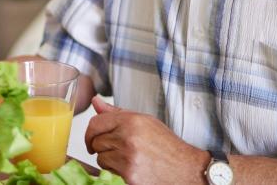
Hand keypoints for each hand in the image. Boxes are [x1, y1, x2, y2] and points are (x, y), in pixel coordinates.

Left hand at [85, 96, 209, 184]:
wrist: (186, 170)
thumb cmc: (167, 146)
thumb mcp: (145, 122)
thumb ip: (117, 113)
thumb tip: (96, 102)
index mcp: (132, 121)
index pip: (96, 122)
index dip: (90, 132)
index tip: (92, 138)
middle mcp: (128, 137)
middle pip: (96, 141)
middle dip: (101, 146)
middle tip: (115, 149)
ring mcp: (128, 156)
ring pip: (100, 157)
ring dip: (108, 159)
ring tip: (126, 158)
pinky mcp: (129, 174)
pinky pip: (108, 170)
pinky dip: (115, 170)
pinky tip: (129, 167)